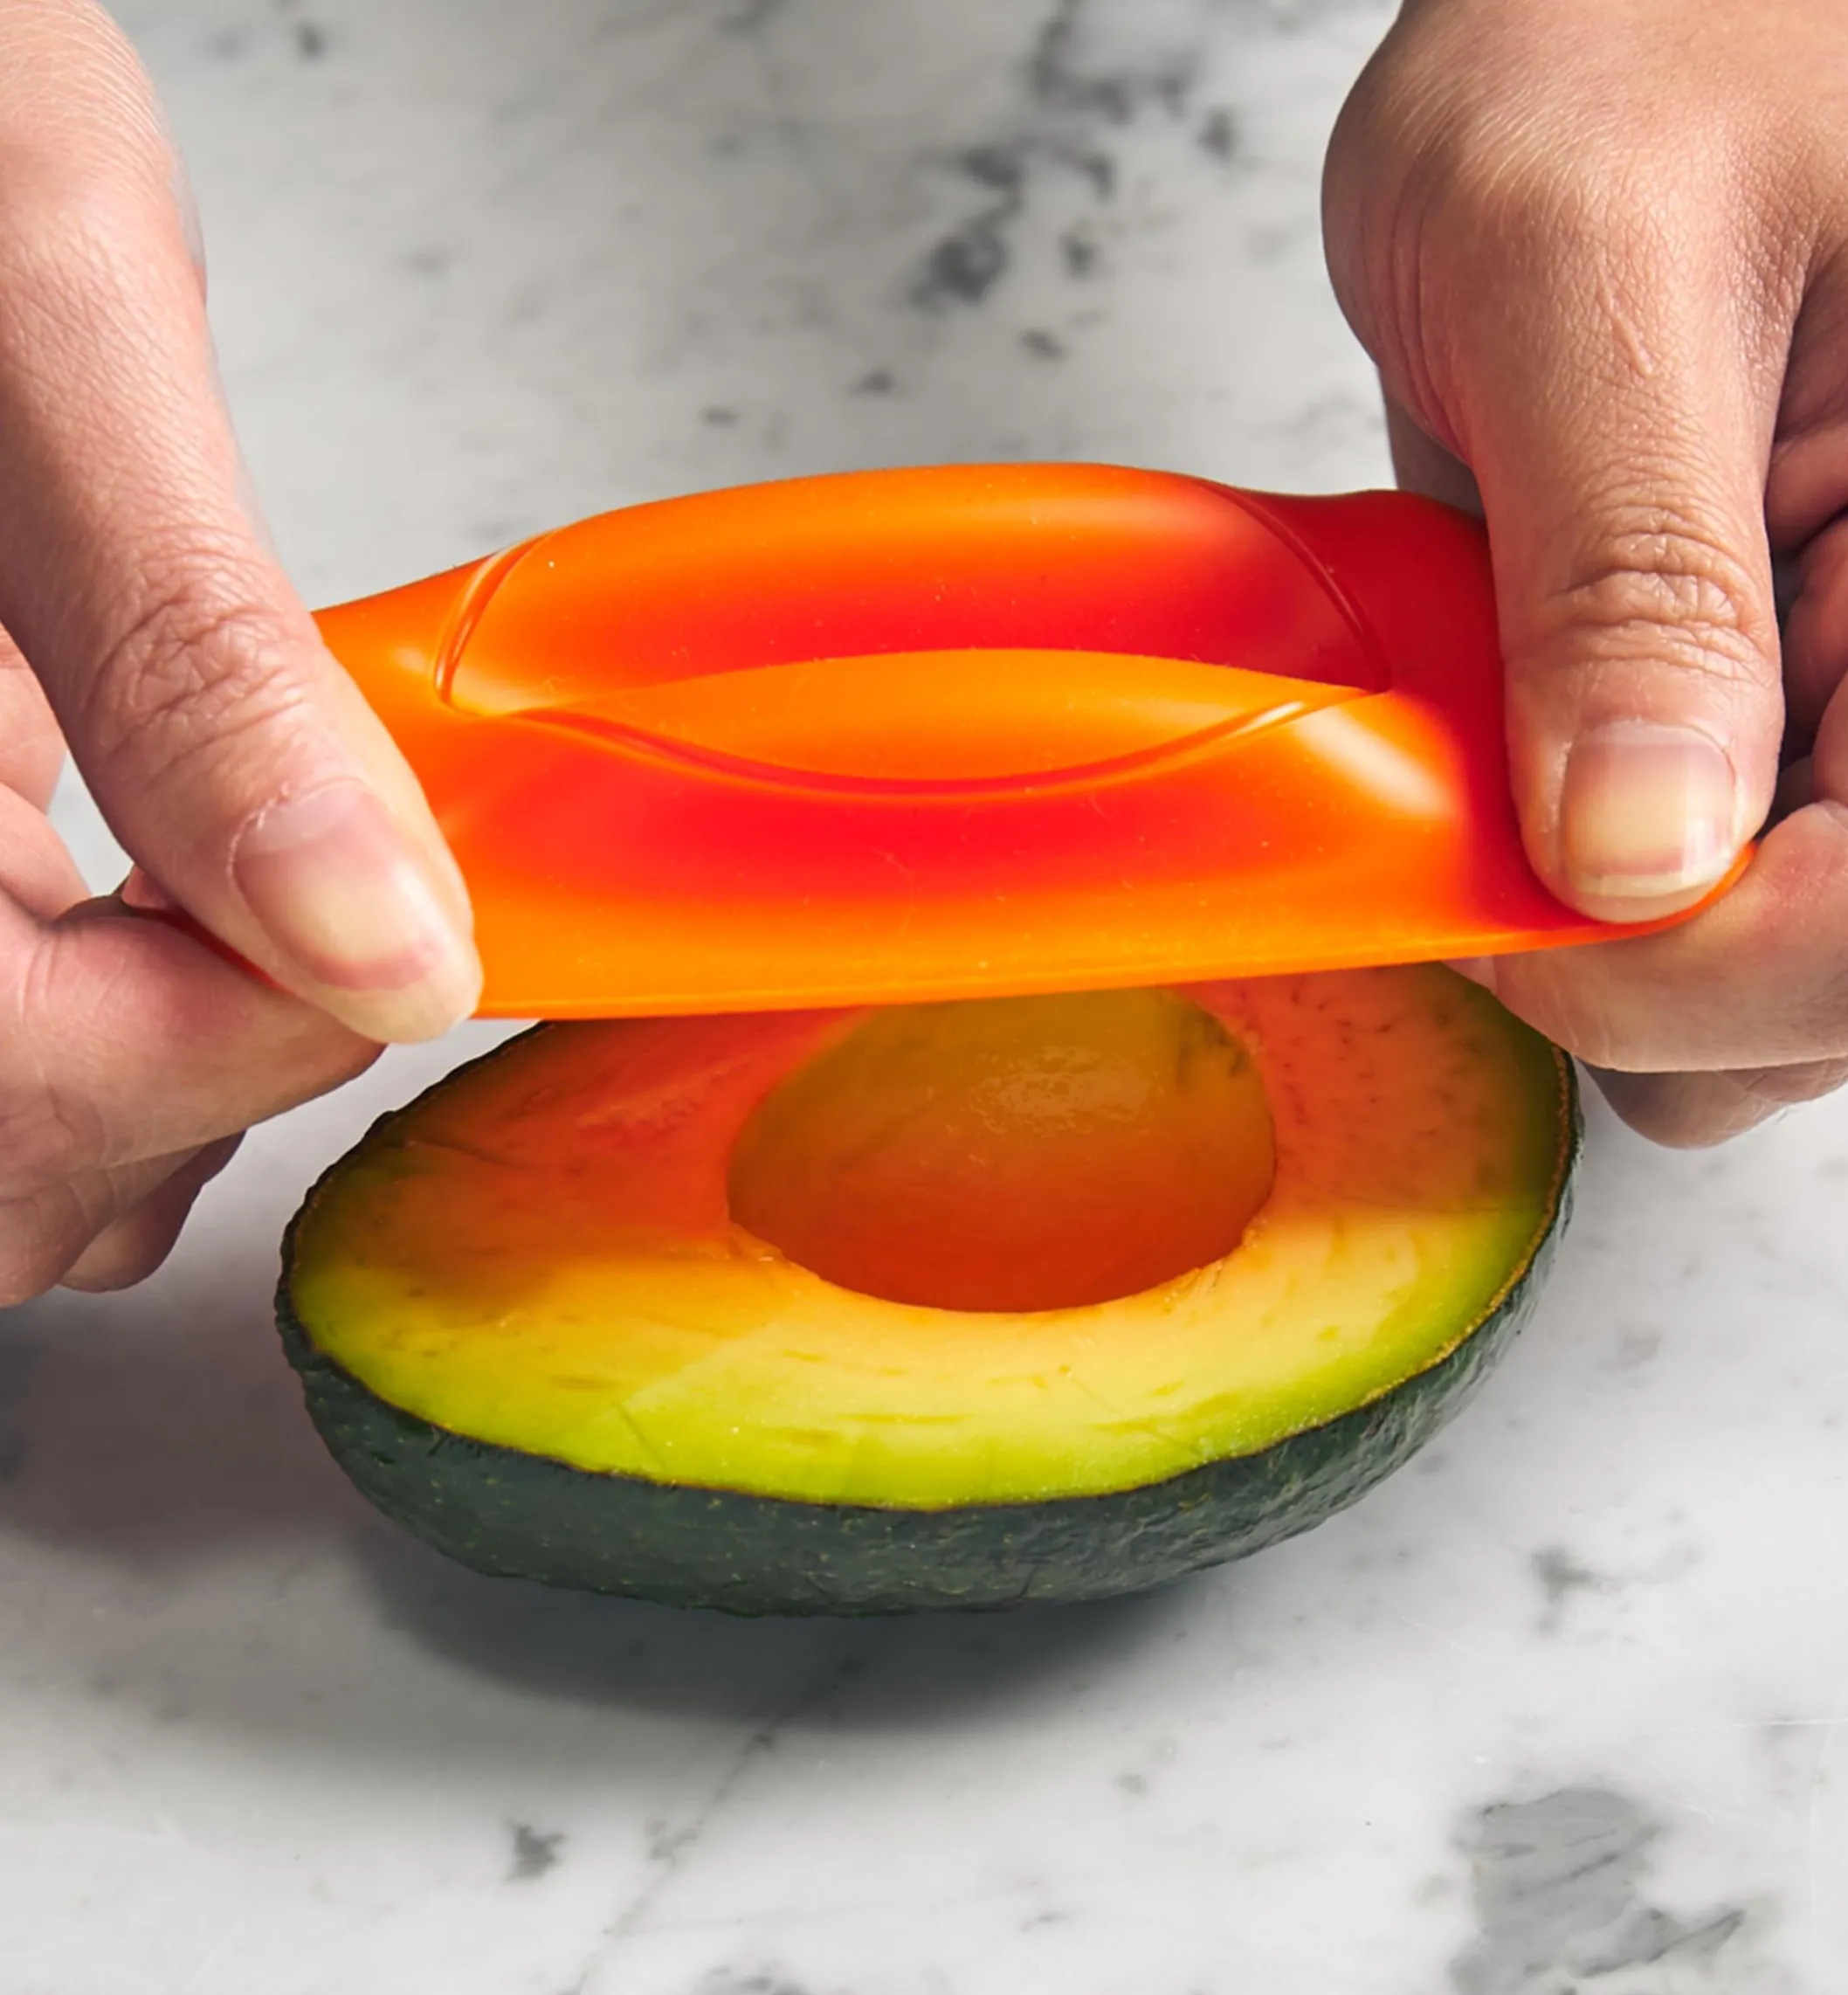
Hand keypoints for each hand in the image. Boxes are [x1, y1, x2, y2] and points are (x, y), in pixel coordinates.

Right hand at [0, 1, 479, 1299]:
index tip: (386, 907)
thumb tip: (393, 942)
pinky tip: (133, 908)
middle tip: (308, 893)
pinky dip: (83, 1031)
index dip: (240, 1030)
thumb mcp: (42, 309)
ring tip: (222, 900)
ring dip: (132, 1083)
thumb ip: (199, 651)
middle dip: (180, 1078)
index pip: (21, 1077)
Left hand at [1325, 0, 1847, 1143]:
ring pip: (1785, 941)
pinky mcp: (1794, 669)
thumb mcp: (1587, 270)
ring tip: (1504, 788)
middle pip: (1841, 969)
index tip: (1525, 944)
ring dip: (1628, 936)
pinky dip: (1598, 864)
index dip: (1703, 983)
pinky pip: (1716, 849)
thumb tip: (1635, 858)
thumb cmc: (1642, 26)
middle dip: (1668, 986)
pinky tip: (1525, 757)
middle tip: (1492, 892)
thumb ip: (1626, 571)